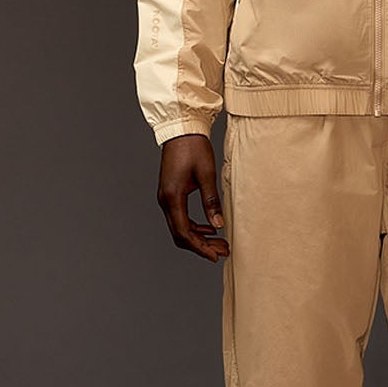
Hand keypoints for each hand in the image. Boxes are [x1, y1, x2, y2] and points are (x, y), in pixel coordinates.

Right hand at [156, 133, 228, 261]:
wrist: (181, 130)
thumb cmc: (194, 148)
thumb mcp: (206, 175)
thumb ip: (211, 201)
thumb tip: (218, 225)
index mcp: (172, 197)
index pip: (184, 232)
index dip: (200, 247)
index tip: (215, 256)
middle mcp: (165, 200)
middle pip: (180, 234)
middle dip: (201, 246)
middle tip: (222, 252)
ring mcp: (166, 197)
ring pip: (180, 227)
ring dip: (199, 237)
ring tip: (220, 243)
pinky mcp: (170, 193)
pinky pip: (180, 217)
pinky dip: (194, 226)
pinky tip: (210, 227)